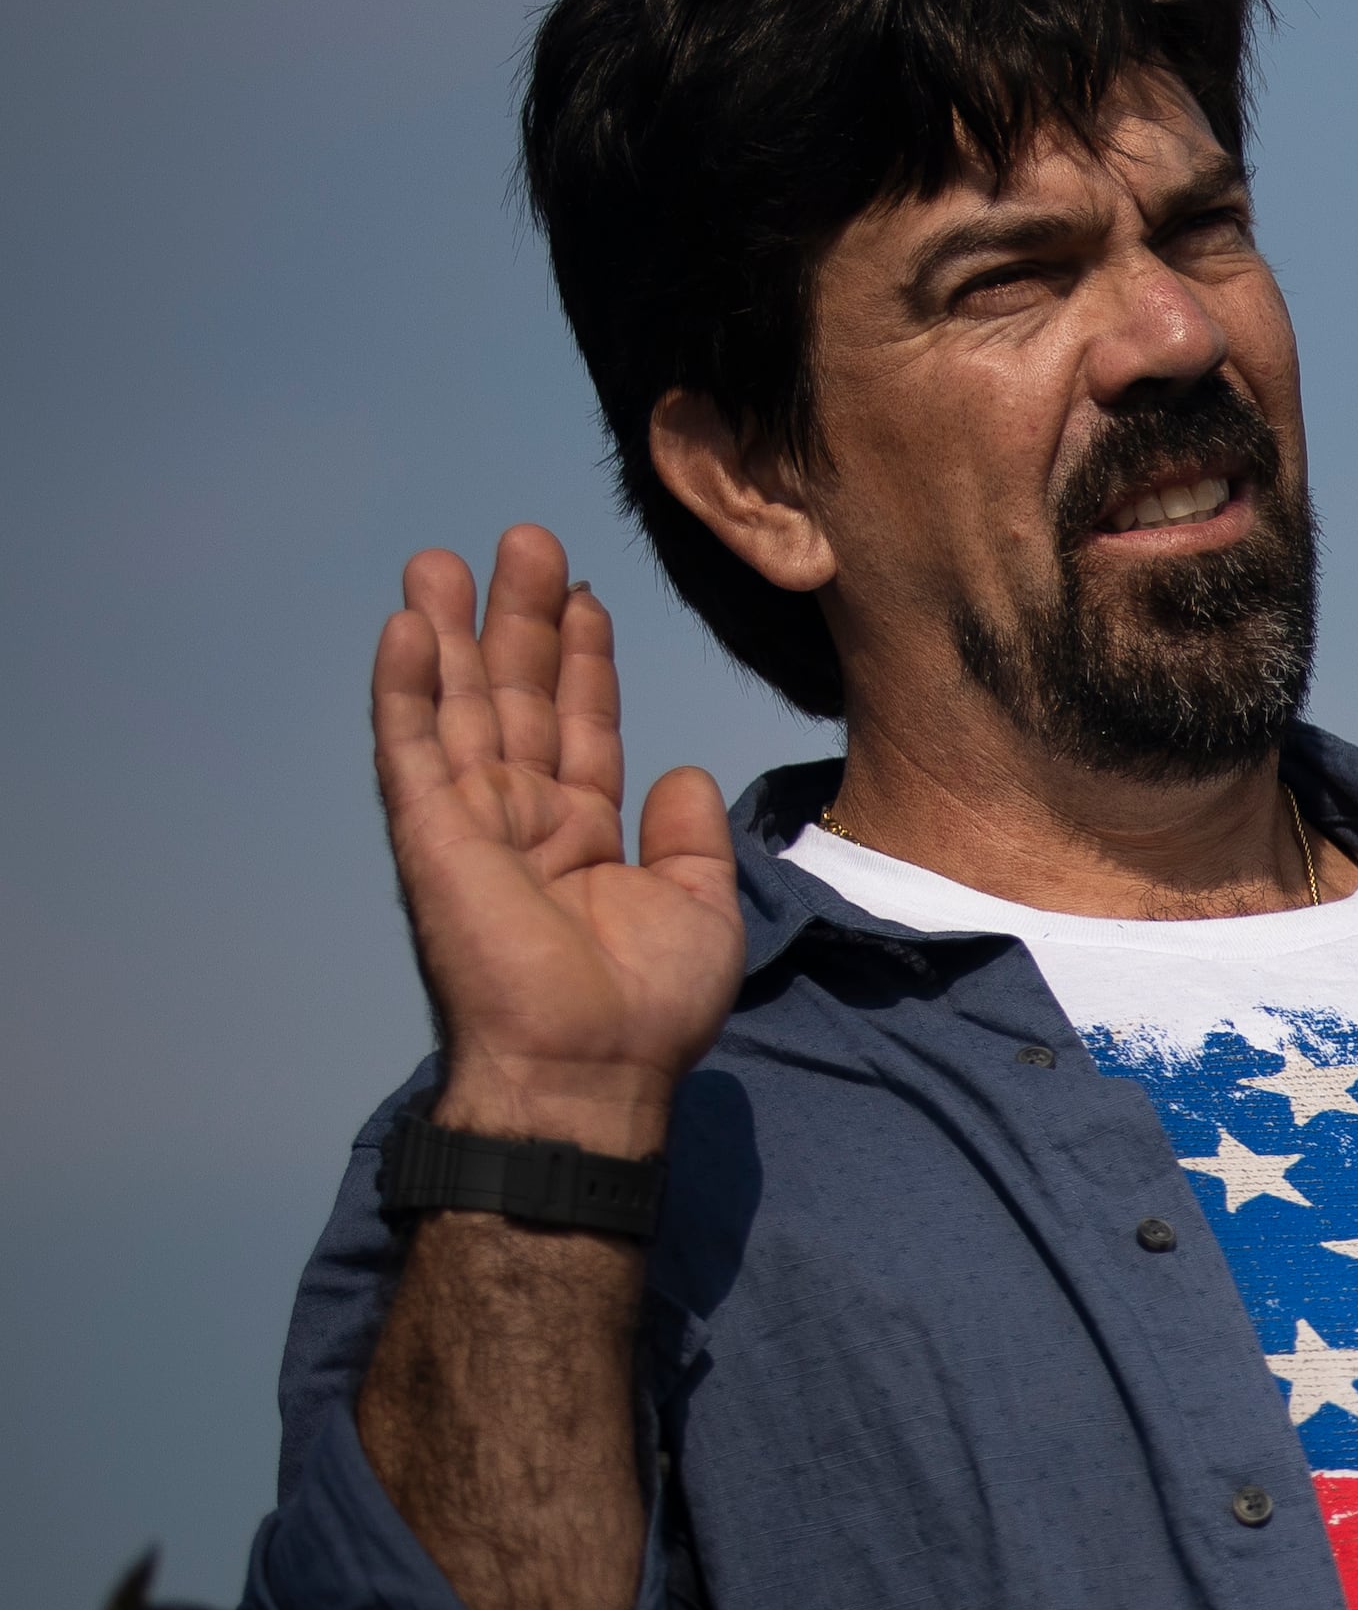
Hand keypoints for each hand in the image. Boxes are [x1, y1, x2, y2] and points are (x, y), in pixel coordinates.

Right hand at [375, 528, 741, 1155]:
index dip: (582, 661)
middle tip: (525, 540)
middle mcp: (523, 822)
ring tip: (446, 557)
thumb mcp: (698, 905)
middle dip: (519, 620)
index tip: (586, 596)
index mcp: (584, 837)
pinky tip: (409, 627)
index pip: (581, 726)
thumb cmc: (648, 1010)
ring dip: (453, 631)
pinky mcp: (431, 839)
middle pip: (517, 699)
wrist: (592, 1069)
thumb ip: (689, 834)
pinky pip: (412, 751)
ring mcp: (472, 826)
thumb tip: (682, 771)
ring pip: (460, 708)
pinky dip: (406, 688)